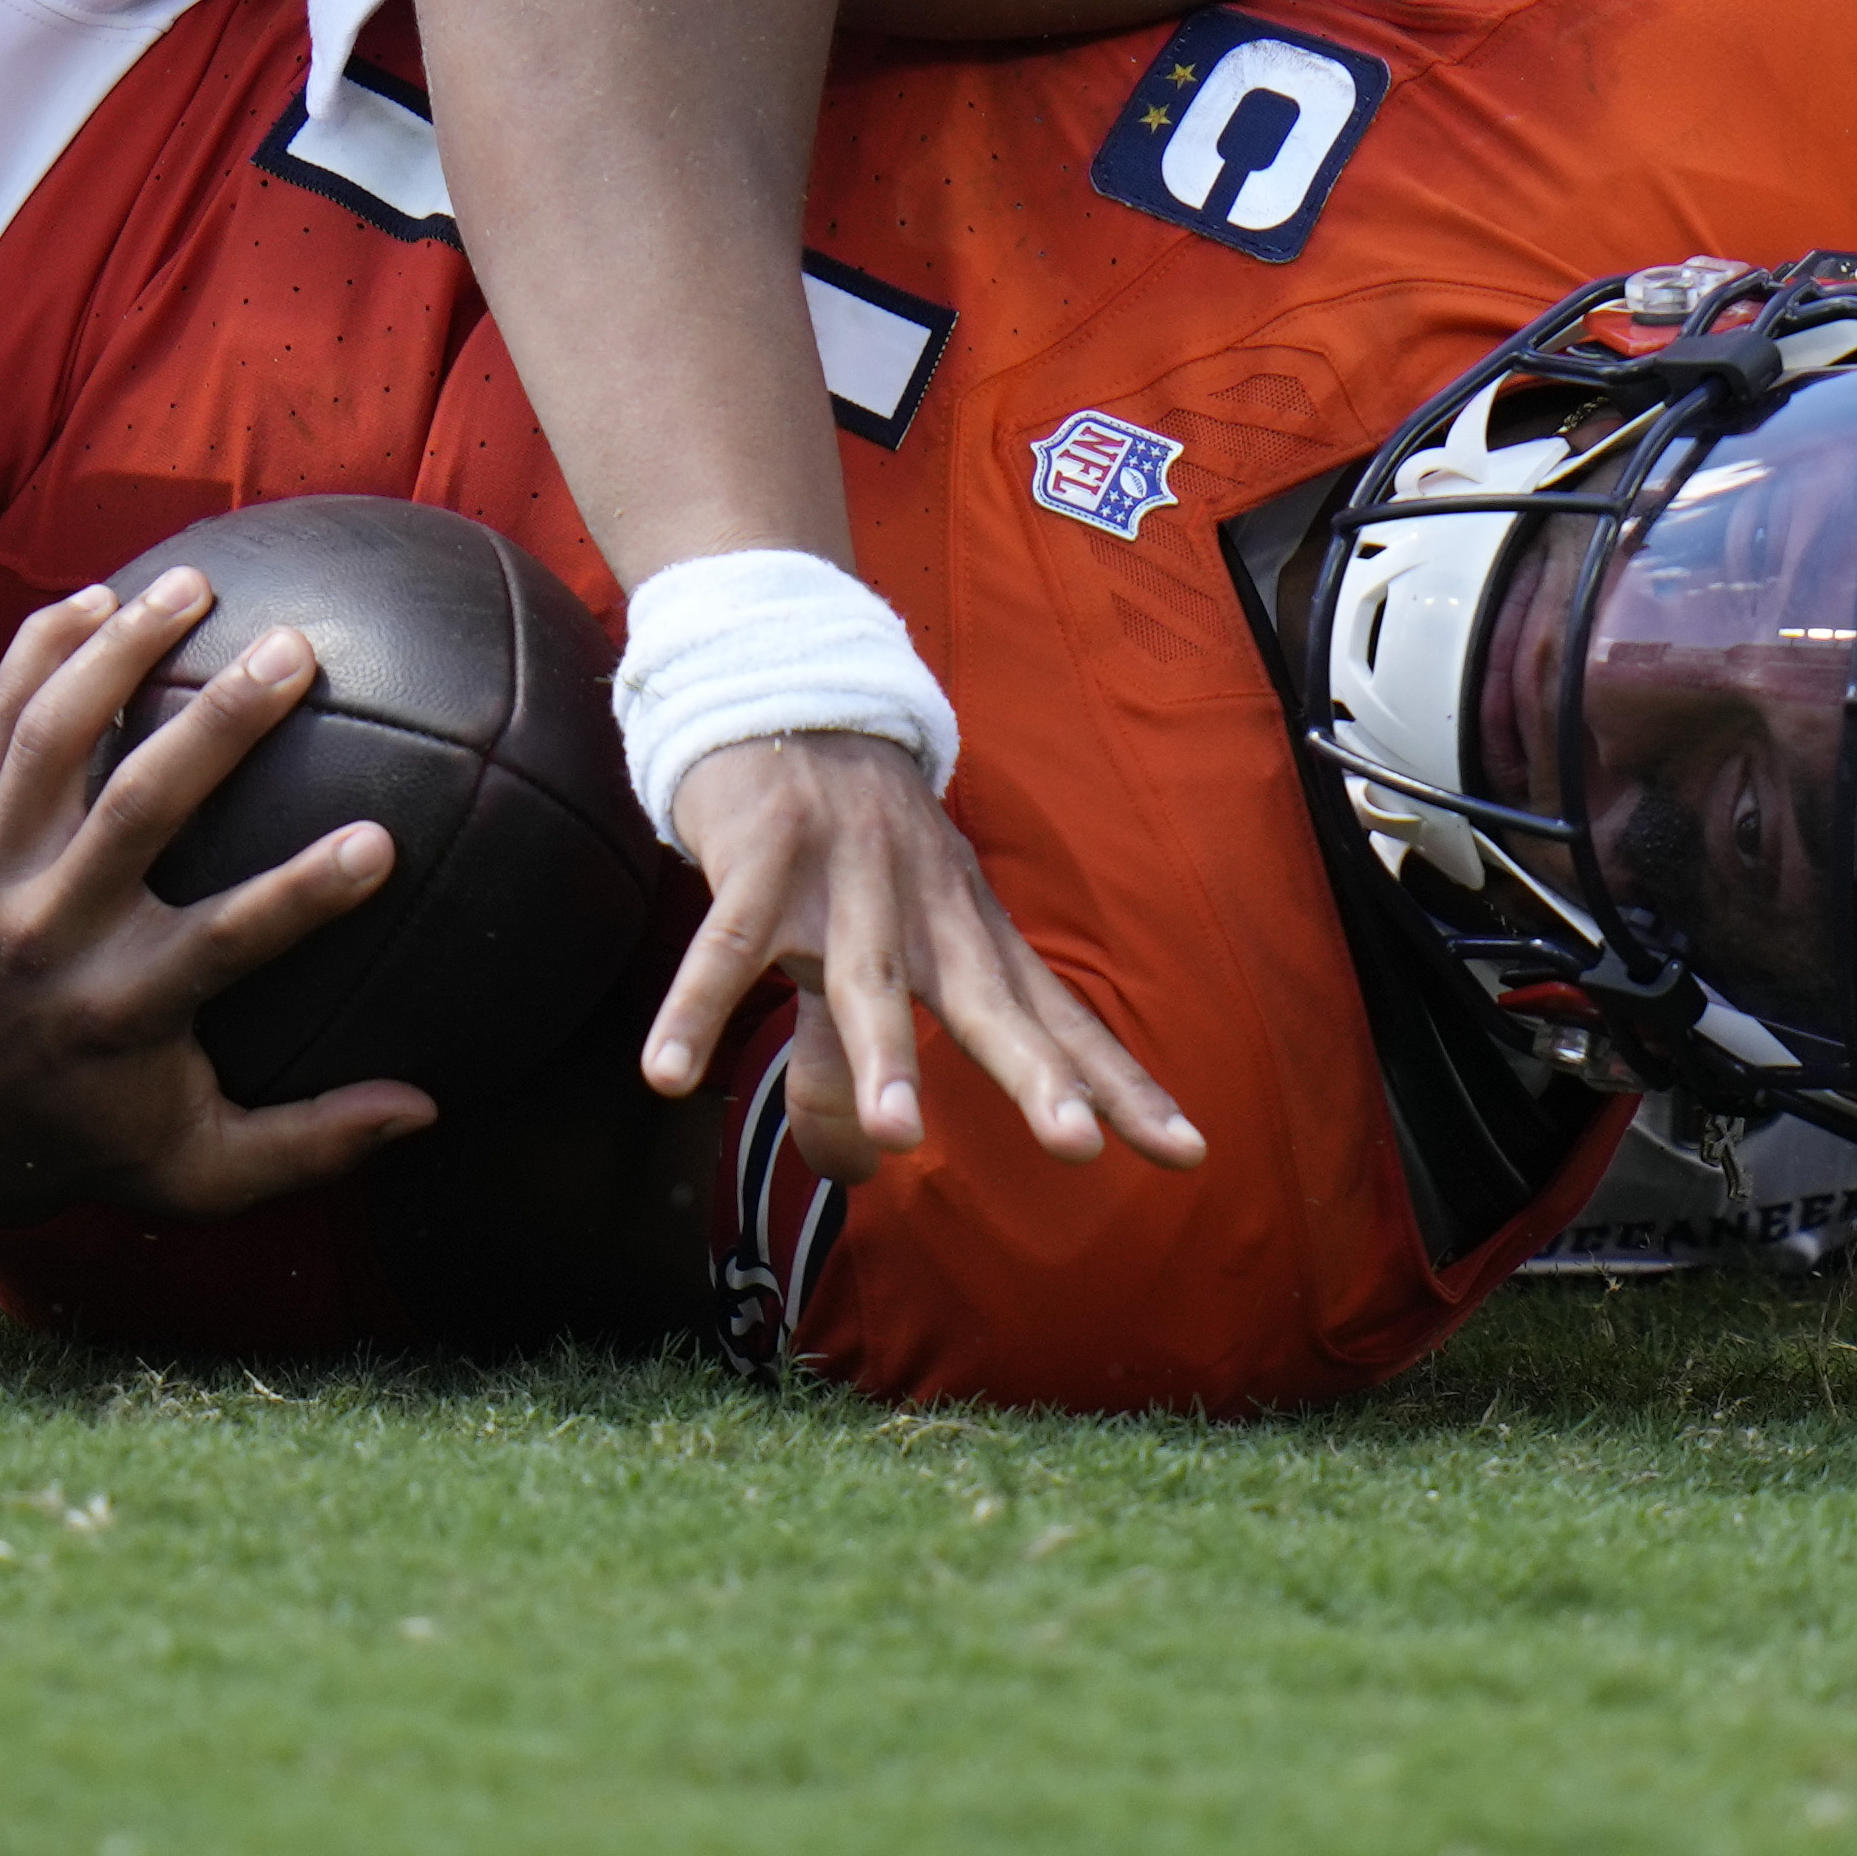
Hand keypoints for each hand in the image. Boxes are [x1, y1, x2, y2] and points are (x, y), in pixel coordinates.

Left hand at [0, 569, 442, 1233]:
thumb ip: (309, 1143)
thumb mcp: (201, 1170)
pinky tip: (99, 596)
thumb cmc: (100, 1133)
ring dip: (122, 651)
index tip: (383, 839)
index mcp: (122, 1012)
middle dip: (218, 725)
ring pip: (53, 742)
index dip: (301, 894)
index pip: (223, 943)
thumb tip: (425, 1109)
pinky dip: (38, 654)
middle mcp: (49, 936)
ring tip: (195, 584)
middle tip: (297, 650)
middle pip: (136, 810)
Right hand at [643, 727, 1206, 1179]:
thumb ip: (886, 1043)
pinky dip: (696, 1007)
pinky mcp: (763, 858)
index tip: (1188, 1153)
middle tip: (1076, 1147)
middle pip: (988, 1001)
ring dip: (883, 1055)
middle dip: (1032, 1074)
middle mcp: (927, 906)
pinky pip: (726, 945)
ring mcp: (848, 878)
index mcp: (972, 927)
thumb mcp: (892, 933)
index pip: (1059, 1014)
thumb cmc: (851, 839)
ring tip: (897, 1138)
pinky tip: (668, 1074)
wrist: (785, 692)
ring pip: (871, 978)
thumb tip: (862, 1163)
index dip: (1120, 1084)